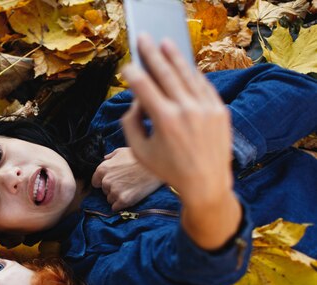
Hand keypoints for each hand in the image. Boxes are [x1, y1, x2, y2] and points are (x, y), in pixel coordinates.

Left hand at [91, 147, 161, 210]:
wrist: (157, 166)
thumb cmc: (140, 158)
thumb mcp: (122, 151)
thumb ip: (110, 156)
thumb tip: (105, 159)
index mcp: (102, 169)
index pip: (95, 182)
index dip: (104, 182)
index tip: (114, 181)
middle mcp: (106, 181)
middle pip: (104, 191)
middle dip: (112, 188)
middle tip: (126, 183)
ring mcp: (114, 191)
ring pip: (110, 199)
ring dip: (117, 197)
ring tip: (130, 188)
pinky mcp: (123, 200)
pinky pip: (116, 207)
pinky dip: (122, 204)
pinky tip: (131, 196)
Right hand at [120, 35, 240, 249]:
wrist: (206, 184)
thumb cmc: (169, 170)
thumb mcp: (140, 151)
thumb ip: (131, 123)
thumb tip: (136, 101)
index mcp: (165, 121)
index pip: (144, 88)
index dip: (133, 75)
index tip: (126, 67)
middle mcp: (187, 110)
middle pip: (165, 74)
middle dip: (152, 54)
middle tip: (143, 39)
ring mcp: (206, 108)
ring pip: (187, 75)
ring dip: (174, 57)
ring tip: (165, 43)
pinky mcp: (219, 111)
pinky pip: (203, 86)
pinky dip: (192, 74)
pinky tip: (183, 65)